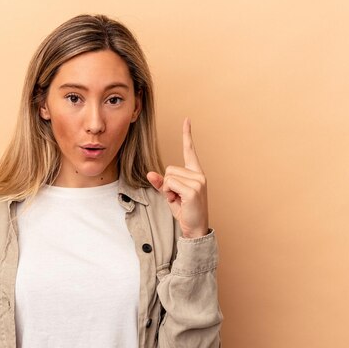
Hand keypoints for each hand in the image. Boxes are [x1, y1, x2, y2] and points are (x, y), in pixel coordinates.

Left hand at [147, 118, 208, 238]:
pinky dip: (169, 194)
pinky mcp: (193, 190)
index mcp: (195, 173)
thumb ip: (161, 183)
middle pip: (169, 169)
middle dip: (167, 184)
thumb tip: (149, 173)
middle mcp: (199, 175)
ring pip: (168, 177)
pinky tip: (180, 202)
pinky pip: (170, 184)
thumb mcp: (170, 194)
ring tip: (179, 200)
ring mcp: (198, 182)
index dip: (187, 135)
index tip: (186, 119)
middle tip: (177, 197)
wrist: (195, 227)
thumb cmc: (184, 210)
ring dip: (168, 190)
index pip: (189, 150)